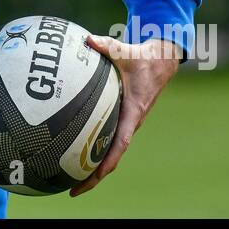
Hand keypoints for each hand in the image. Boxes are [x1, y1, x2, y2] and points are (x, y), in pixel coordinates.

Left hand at [70, 35, 181, 196]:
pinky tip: (70, 146)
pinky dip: (91, 145)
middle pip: (111, 158)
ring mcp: (126, 122)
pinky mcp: (122, 117)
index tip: (87, 180)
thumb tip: (86, 40)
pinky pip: (106, 137)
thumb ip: (106, 47)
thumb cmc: (144, 58)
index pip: (118, 147)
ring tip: (67, 177)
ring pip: (109, 150)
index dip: (103, 166)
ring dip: (92, 165)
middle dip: (93, 176)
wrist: (161, 60)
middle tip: (71, 189)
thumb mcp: (126, 52)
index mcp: (133, 114)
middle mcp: (130, 124)